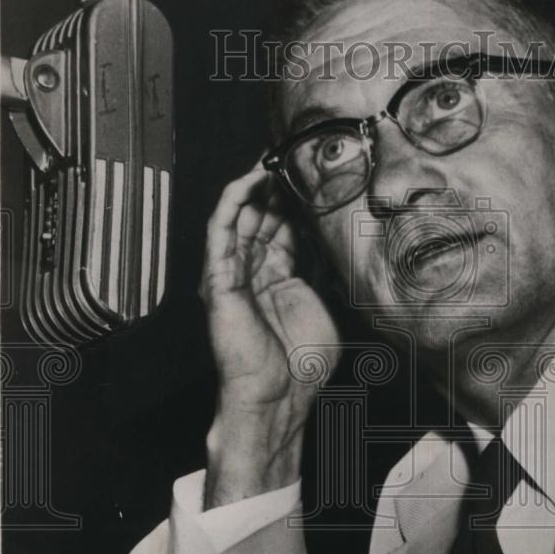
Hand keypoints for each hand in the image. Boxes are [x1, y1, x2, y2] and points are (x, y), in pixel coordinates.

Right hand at [201, 162, 338, 506]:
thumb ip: (324, 273)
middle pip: (261, 219)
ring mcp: (233, 276)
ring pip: (239, 219)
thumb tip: (336, 242)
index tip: (311, 176)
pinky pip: (221, 232)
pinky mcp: (218, 279)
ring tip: (271, 160)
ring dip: (254, 188)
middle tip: (291, 157)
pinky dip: (232, 203)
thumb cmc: (301, 364)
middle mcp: (252, 274)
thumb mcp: (323, 305)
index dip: (296, 203)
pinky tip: (248, 180)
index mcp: (277, 280)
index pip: (284, 230)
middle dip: (276, 189)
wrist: (278, 395)